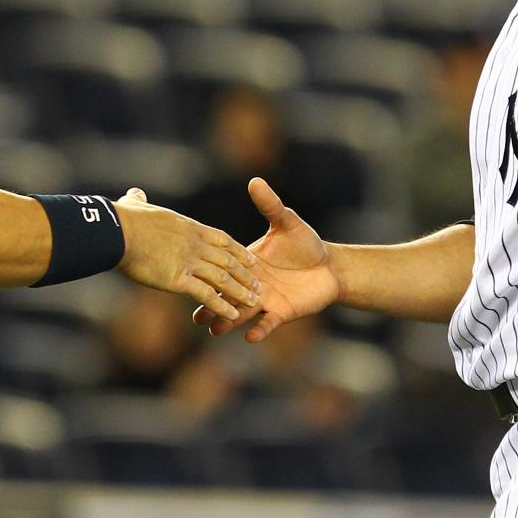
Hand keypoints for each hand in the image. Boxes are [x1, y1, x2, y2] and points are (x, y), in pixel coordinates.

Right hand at [115, 188, 259, 320]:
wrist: (117, 232)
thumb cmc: (123, 219)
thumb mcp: (137, 205)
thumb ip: (140, 201)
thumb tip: (135, 194)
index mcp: (189, 227)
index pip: (222, 239)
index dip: (238, 251)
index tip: (251, 259)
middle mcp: (195, 244)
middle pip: (228, 260)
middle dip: (246, 274)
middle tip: (259, 285)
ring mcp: (188, 262)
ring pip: (223, 278)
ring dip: (240, 291)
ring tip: (254, 301)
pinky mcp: (178, 279)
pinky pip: (205, 294)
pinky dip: (220, 305)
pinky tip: (231, 315)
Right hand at [192, 177, 339, 341]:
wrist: (329, 266)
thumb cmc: (305, 243)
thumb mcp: (286, 222)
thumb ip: (270, 205)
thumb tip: (255, 181)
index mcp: (246, 263)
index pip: (221, 268)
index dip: (206, 273)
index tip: (187, 277)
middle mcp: (250, 285)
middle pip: (225, 296)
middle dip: (210, 306)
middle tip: (195, 315)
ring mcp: (264, 301)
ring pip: (240, 313)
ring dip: (227, 322)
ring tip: (215, 330)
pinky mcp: (281, 313)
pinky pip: (267, 324)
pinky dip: (259, 330)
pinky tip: (250, 337)